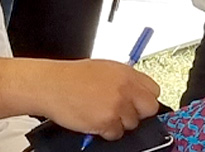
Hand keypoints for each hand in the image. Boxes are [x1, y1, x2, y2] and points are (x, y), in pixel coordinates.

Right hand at [37, 60, 160, 139]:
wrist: (50, 85)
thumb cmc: (70, 77)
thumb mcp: (103, 69)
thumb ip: (123, 80)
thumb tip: (136, 92)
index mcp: (125, 72)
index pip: (154, 90)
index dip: (145, 98)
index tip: (138, 103)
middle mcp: (124, 88)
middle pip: (150, 108)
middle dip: (138, 113)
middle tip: (123, 112)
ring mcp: (117, 105)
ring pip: (132, 124)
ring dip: (119, 123)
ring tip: (101, 112)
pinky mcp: (107, 121)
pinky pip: (116, 134)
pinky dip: (106, 131)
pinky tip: (94, 119)